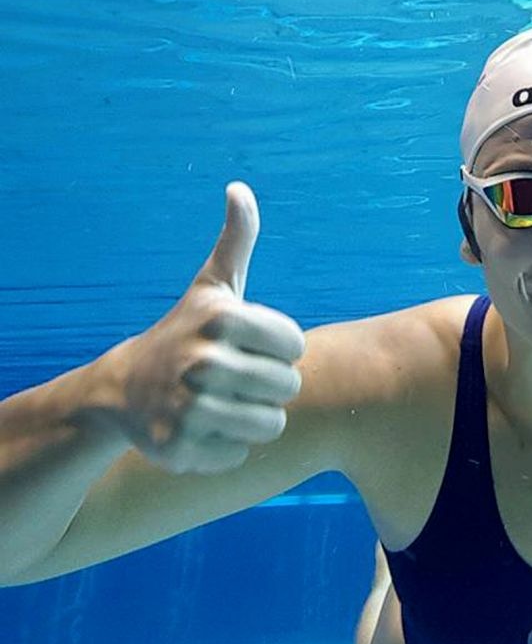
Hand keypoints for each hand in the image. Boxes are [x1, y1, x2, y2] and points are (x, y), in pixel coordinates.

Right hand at [116, 183, 304, 474]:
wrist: (123, 390)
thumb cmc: (185, 333)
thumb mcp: (212, 286)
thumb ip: (236, 240)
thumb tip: (240, 189)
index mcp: (221, 319)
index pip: (295, 346)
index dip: (279, 349)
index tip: (249, 345)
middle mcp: (202, 362)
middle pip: (287, 387)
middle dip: (269, 386)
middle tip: (235, 379)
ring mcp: (188, 409)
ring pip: (270, 425)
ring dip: (254, 419)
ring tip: (224, 404)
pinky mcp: (179, 449)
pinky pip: (240, 455)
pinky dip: (226, 448)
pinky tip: (201, 429)